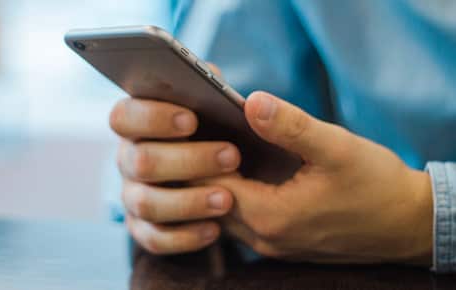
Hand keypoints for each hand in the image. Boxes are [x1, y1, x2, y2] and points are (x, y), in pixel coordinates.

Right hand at [111, 96, 239, 253]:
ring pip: (146, 203)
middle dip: (187, 160)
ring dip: (187, 201)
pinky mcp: (144, 228)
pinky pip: (156, 238)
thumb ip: (208, 85)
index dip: (152, 118)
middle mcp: (128, 158)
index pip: (123, 117)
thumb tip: (210, 76)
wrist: (226, 174)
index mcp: (137, 123)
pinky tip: (215, 229)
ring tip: (227, 199)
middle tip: (231, 156)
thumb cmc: (215, 129)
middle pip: (139, 161)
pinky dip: (185, 236)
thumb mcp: (214, 104)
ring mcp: (133, 195)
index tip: (191, 120)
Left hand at [197, 91, 432, 264]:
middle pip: (210, 200)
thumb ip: (291, 126)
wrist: (408, 225)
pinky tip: (241, 169)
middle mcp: (263, 238)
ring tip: (215, 146)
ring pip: (224, 212)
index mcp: (270, 216)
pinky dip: (234, 194)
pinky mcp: (281, 243)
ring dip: (216, 182)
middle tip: (198, 131)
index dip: (198, 153)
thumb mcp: (336, 148)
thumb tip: (251, 101)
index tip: (194, 125)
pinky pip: (242, 219)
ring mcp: (271, 245)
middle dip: (201, 167)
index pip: (209, 183)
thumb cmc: (377, 186)